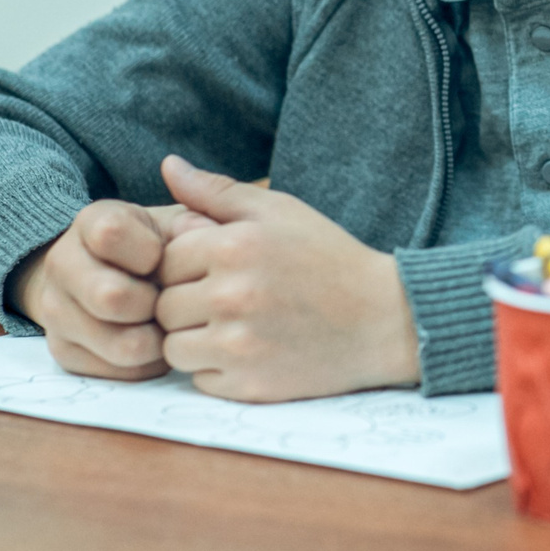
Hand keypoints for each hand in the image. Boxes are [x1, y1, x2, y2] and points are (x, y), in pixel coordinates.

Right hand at [13, 200, 205, 381]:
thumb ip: (194, 224)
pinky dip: (147, 363)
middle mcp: (61, 264)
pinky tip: (153, 341)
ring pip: (120, 345)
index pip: (111, 234)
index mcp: (91, 223)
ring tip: (167, 323)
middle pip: (112, 297)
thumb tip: (205, 232)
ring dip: (157, 340)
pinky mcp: (64, 352)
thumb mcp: (176, 224)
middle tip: (169, 300)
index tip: (161, 258)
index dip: (149, 252)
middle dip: (155, 304)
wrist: (114, 278)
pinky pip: (118, 372)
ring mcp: (55, 312)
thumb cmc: (158, 248)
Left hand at [151, 155, 418, 401]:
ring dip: (195, 340)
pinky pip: (200, 380)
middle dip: (188, 303)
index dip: (189, 264)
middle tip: (230, 299)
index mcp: (234, 247)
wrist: (385, 320)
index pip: (166, 259)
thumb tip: (168, 165)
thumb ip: (218, 191)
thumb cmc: (330, 259)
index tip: (222, 268)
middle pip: (164, 306)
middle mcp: (231, 296)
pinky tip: (252, 351)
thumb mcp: (281, 211)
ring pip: (173, 348)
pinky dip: (218, 370)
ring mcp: (239, 345)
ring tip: (236, 327)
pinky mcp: (249, 385)